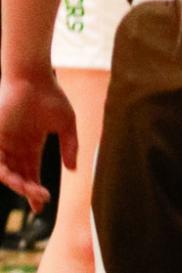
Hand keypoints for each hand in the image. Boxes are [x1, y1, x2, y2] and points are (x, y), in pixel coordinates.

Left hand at [0, 73, 77, 211]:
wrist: (32, 76)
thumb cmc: (50, 94)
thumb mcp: (66, 123)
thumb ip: (70, 145)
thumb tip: (74, 169)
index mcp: (32, 144)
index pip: (32, 173)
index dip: (35, 190)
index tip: (42, 205)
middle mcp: (17, 148)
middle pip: (21, 177)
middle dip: (29, 191)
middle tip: (40, 200)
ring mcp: (6, 144)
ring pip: (9, 174)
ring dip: (18, 184)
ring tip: (30, 190)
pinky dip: (4, 174)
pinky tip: (15, 180)